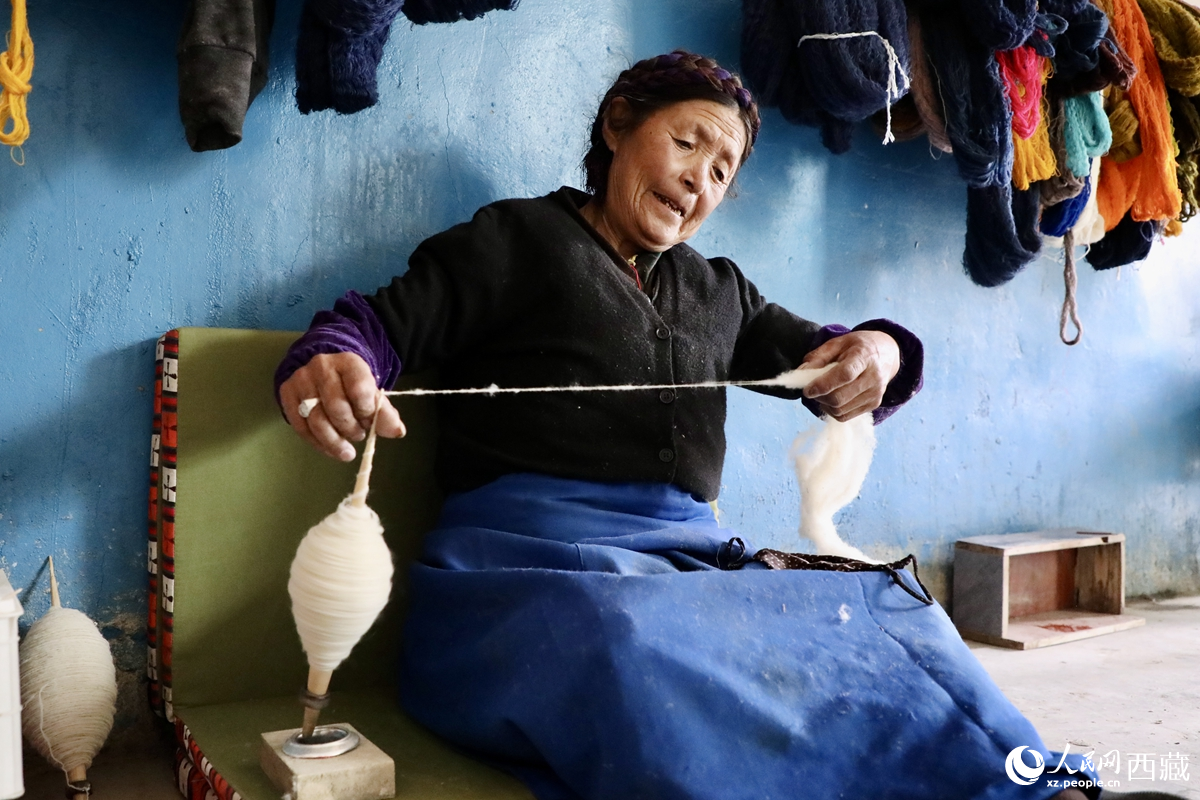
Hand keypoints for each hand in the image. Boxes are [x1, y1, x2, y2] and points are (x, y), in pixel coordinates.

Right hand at [279, 352, 405, 460]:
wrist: (324, 370)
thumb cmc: (352, 384)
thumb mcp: (372, 392)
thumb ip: (384, 412)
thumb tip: (397, 432)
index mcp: (348, 362)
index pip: (360, 390)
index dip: (367, 412)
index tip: (370, 421)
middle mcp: (322, 367)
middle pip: (336, 408)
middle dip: (350, 429)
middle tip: (359, 435)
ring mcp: (302, 380)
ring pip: (316, 420)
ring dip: (334, 442)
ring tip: (347, 450)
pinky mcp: (287, 394)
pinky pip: (301, 427)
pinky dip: (318, 444)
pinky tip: (330, 449)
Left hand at [800, 331, 900, 421]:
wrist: (887, 353)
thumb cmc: (858, 346)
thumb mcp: (837, 342)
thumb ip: (818, 357)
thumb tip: (800, 373)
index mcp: (864, 356)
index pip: (844, 375)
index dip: (823, 384)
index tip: (807, 389)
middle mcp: (873, 377)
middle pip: (840, 398)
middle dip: (819, 396)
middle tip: (812, 389)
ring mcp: (875, 394)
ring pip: (840, 410)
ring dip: (824, 404)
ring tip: (822, 393)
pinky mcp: (873, 405)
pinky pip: (845, 416)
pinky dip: (832, 410)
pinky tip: (831, 399)